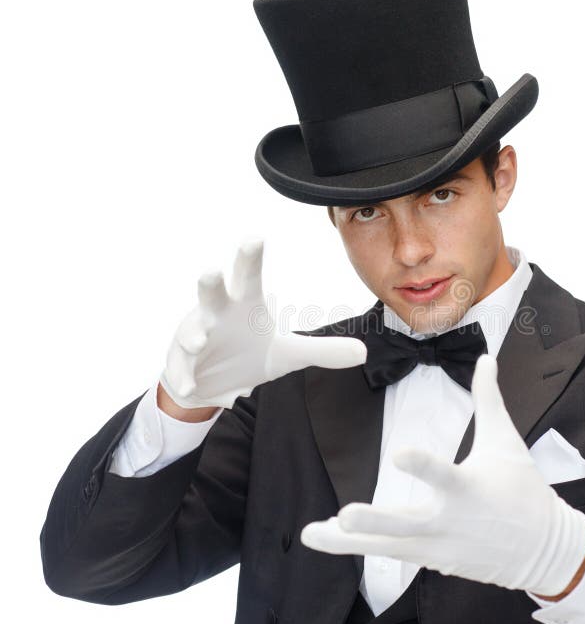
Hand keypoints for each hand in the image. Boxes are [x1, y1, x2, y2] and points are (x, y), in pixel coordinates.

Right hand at [159, 238, 366, 408]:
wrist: (212, 385)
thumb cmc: (249, 356)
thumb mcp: (288, 356)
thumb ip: (323, 351)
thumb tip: (363, 352)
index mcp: (244, 305)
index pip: (249, 277)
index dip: (251, 258)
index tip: (255, 237)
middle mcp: (217, 314)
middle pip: (212, 294)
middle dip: (211, 284)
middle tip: (211, 272)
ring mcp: (196, 336)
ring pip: (191, 330)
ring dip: (193, 334)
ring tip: (199, 340)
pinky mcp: (182, 362)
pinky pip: (181, 367)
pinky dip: (185, 375)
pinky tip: (191, 385)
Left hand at [300, 354, 584, 596]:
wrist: (544, 550)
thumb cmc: (524, 489)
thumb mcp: (507, 441)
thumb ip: (488, 398)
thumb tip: (485, 356)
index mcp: (468, 488)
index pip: (443, 476)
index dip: (422, 466)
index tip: (399, 455)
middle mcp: (450, 521)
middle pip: (407, 525)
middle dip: (374, 522)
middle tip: (343, 516)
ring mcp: (439, 546)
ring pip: (388, 546)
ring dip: (348, 543)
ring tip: (310, 533)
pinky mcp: (433, 560)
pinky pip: (390, 554)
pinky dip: (358, 548)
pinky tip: (326, 540)